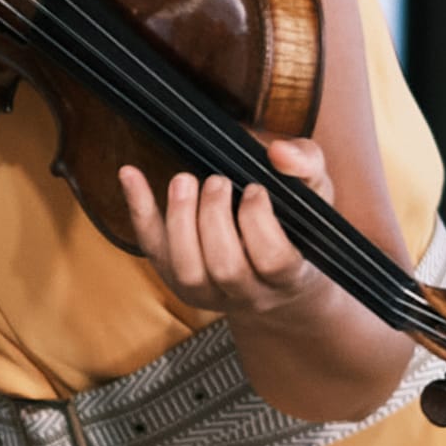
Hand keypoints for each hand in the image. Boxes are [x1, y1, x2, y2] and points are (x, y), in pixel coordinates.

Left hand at [117, 138, 332, 319]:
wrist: (276, 279)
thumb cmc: (298, 228)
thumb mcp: (315, 194)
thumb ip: (306, 166)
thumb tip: (279, 152)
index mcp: (289, 276)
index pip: (273, 260)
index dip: (259, 222)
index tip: (255, 189)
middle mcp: (249, 294)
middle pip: (225, 267)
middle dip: (214, 217)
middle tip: (216, 181)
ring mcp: (208, 293)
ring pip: (187, 270)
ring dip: (180, 219)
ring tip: (185, 181)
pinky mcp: (175, 280)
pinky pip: (153, 249)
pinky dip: (139, 210)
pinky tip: (130, 173)